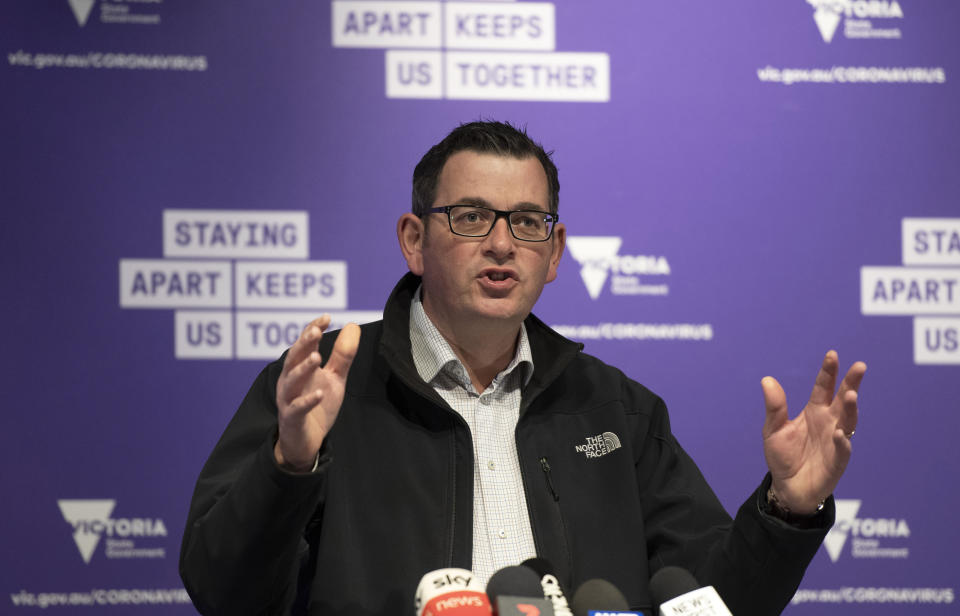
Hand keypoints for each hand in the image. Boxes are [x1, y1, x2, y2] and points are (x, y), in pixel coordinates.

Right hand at [274, 315, 360, 471]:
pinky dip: (307, 401)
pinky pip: (297, 408)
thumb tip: (352, 325)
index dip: (313, 329)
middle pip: (294, 358)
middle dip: (304, 344)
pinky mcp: (292, 418)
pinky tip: (319, 394)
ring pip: (292, 380)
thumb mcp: (335, 378)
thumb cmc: (318, 405)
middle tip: (315, 331)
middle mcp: (291, 380)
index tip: (326, 317)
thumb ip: (343, 355)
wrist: (306, 440)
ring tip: (316, 358)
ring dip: (303, 369)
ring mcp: (288, 399)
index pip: (305, 344)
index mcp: (301, 368)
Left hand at [761, 351, 865, 513]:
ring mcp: (836, 441)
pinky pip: (843, 449)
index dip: (828, 372)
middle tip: (859, 366)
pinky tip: (840, 433)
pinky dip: (842, 441)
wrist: (787, 487)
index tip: (832, 354)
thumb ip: (775, 407)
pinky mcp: (838, 461)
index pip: (823, 387)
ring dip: (850, 408)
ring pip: (848, 421)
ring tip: (850, 395)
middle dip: (851, 383)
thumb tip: (766, 379)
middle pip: (842, 399)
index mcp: (814, 411)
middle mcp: (829, 422)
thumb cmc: (783, 456)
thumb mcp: (774, 429)